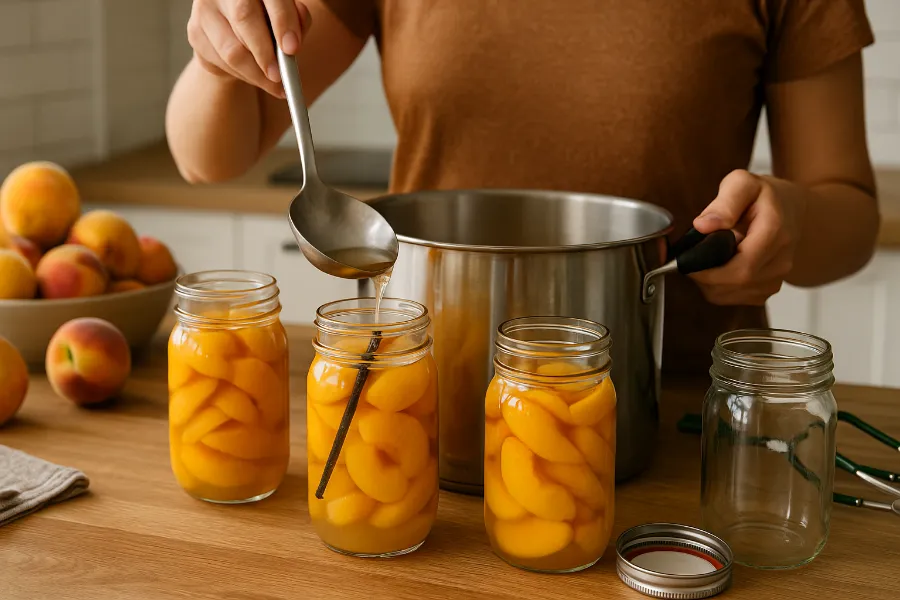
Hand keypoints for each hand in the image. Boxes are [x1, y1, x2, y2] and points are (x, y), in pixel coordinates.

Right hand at [187, 0, 310, 97]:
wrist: (232, 26)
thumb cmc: (265, 18)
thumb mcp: (285, 15)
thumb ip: (295, 20)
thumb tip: (293, 41)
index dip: (283, 21)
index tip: (292, 48)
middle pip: (244, 19)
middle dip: (265, 53)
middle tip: (280, 76)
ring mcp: (205, 9)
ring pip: (232, 49)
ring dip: (256, 73)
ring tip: (275, 85)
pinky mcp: (195, 32)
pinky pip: (221, 62)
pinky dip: (243, 75)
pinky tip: (256, 77)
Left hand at [689, 169, 805, 305]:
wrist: (790, 209)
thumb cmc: (763, 196)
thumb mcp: (742, 183)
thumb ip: (724, 203)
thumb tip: (703, 226)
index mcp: (775, 232)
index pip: (741, 268)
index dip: (708, 271)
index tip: (688, 261)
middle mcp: (780, 260)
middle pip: (734, 284)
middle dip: (704, 276)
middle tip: (691, 258)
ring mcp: (776, 279)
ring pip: (730, 295)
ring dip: (709, 282)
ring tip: (707, 259)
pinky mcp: (767, 290)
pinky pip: (734, 298)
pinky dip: (718, 288)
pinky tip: (718, 268)